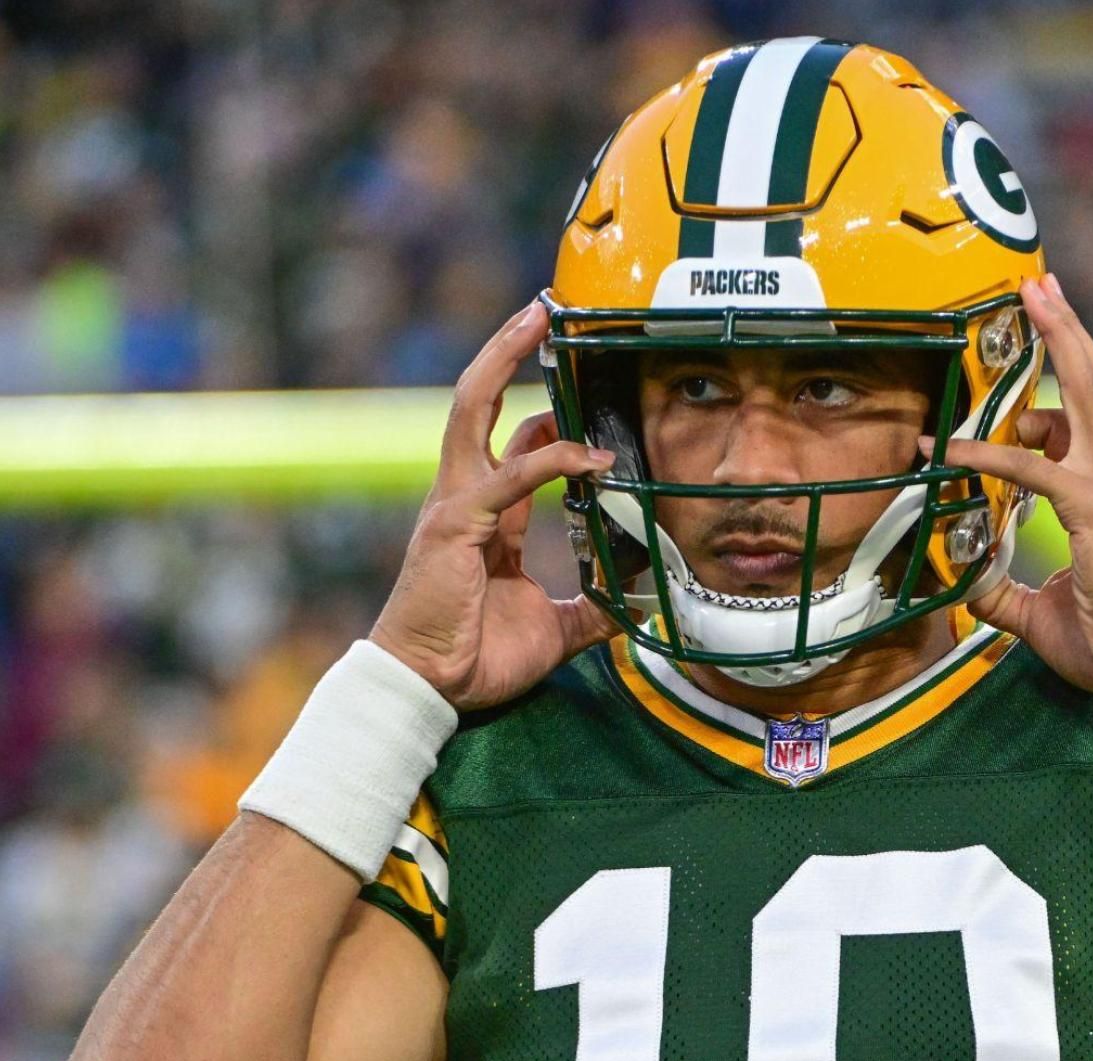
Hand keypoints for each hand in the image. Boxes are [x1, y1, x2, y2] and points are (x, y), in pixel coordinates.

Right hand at [370, 301, 619, 709]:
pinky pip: (507, 477)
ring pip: (474, 410)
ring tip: (537, 322)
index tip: (583, 385)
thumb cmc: (476, 658)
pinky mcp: (454, 524)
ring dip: (505, 362)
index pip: (513, 440)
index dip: (547, 411)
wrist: (431, 692)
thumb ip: (592, 609)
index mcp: (486, 515)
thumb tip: (636, 607)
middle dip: (506, 352)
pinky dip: (550, 460)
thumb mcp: (554, 629)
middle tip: (541, 311)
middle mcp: (465, 496)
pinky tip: (590, 456)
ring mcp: (454, 504)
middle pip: (479, 401)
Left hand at [928, 274, 1092, 693]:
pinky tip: (949, 451)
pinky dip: (987, 455)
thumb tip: (965, 583)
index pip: (1082, 423)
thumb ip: (1003, 590)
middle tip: (1042, 288)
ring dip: (1060, 342)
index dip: (1053, 389)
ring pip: (1085, 396)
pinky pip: (1031, 470)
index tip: (1026, 361)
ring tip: (1036, 298)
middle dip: (1068, 332)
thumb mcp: (1039, 611)